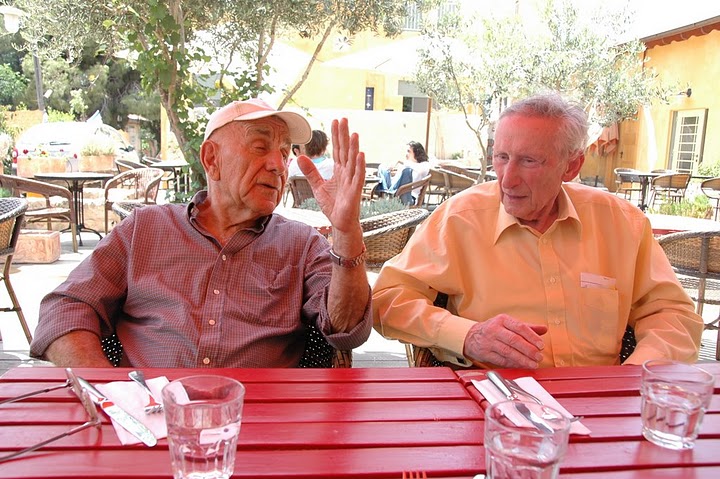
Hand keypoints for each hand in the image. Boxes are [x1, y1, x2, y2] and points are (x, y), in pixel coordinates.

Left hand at [297, 118, 364, 234]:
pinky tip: (360, 154)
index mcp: (339, 170)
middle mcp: (347, 173)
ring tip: (353, 133)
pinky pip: (358, 176)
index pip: (337, 150)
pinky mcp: (355, 191)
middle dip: (344, 135)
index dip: (336, 136)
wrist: (340, 223)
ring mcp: (352, 181)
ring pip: (353, 161)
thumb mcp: (317, 186)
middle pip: (345, 151)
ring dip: (353, 147)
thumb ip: (310, 171)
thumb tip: (300, 157)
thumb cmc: (333, 205)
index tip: (335, 122)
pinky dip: (359, 165)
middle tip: (343, 120)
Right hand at [462, 315, 546, 368]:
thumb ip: (527, 327)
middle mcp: (494, 329)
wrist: (472, 336)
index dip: (532, 337)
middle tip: (539, 357)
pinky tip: (522, 366)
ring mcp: (489, 342)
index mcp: (503, 320)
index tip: (541, 345)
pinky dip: (513, 364)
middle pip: (514, 340)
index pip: (520, 327)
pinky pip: (501, 360)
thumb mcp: (509, 323)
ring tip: (533, 364)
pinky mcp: (485, 353)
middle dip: (529, 350)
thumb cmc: (494, 329)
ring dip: (522, 359)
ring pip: (508, 352)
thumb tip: (544, 329)